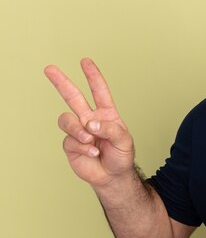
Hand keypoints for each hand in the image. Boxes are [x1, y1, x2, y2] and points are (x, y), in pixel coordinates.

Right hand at [44, 58, 134, 188]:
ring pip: (66, 120)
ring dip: (78, 130)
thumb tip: (90, 123)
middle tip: (49, 68)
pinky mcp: (71, 145)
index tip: (85, 61)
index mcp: (105, 113)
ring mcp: (79, 131)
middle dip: (61, 82)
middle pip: (72, 97)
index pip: (99, 91)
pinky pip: (70, 141)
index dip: (93, 76)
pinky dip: (83, 148)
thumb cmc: (121, 155)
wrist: (113, 176)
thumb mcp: (124, 140)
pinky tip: (93, 154)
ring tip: (90, 140)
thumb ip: (110, 129)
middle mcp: (90, 119)